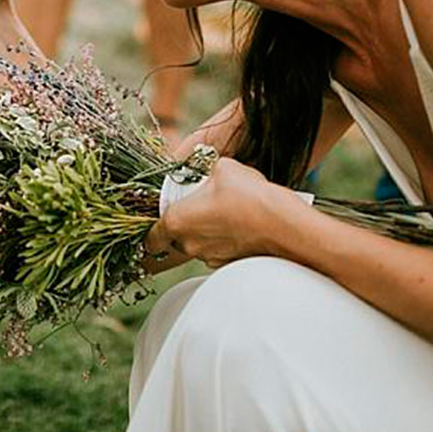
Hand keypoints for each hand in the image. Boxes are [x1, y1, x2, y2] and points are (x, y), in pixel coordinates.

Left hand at [145, 157, 316, 268]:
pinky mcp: (228, 263)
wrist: (282, 224)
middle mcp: (189, 244)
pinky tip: (237, 225)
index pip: (150, 236)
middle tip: (197, 208)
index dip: (150, 230)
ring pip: (197, 245)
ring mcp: (209, 256)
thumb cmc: (248, 195)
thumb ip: (206, 170)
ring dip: (204, 233)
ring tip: (223, 214)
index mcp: (177, 221)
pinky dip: (223, 240)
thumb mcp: (222, 168)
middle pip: (174, 239)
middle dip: (182, 225)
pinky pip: (217, 250)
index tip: (157, 221)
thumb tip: (209, 170)